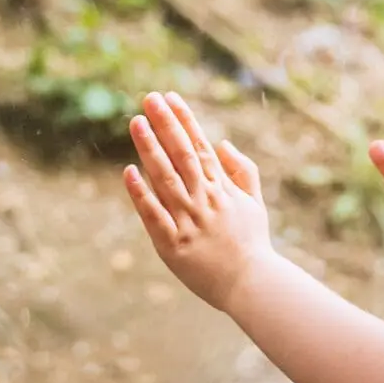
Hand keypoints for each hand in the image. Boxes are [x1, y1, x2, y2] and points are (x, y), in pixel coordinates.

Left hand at [123, 91, 274, 310]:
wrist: (252, 285)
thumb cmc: (253, 245)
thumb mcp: (255, 204)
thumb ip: (242, 171)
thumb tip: (222, 143)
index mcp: (222, 189)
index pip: (199, 146)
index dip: (184, 120)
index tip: (169, 97)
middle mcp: (205, 199)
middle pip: (181, 154)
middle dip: (165, 124)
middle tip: (149, 98)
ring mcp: (188, 221)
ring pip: (165, 178)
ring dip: (150, 149)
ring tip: (136, 123)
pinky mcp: (173, 244)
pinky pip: (153, 215)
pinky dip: (140, 193)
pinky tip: (128, 172)